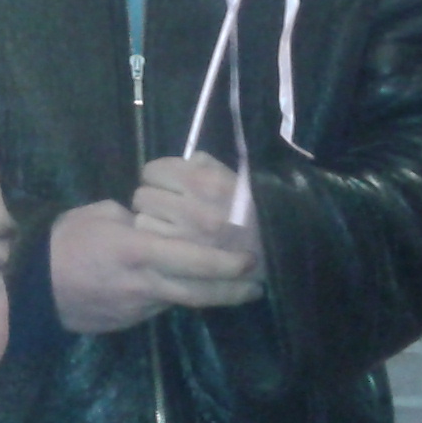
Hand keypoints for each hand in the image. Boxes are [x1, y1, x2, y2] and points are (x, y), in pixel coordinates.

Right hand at [50, 196, 264, 333]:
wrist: (33, 286)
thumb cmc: (65, 239)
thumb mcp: (102, 214)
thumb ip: (137, 220)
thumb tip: (159, 223)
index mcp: (134, 250)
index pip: (190, 259)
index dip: (224, 262)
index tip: (249, 259)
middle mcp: (142, 283)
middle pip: (198, 291)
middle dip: (233, 289)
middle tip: (258, 282)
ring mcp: (137, 306)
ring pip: (184, 301)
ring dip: (213, 296)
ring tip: (239, 288)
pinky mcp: (131, 320)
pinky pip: (163, 306)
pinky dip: (182, 297)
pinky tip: (196, 289)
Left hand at [132, 154, 263, 272]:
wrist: (278, 250)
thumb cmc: (253, 210)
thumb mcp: (233, 178)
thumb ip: (203, 165)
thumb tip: (181, 162)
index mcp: (205, 182)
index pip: (152, 171)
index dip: (157, 177)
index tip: (166, 185)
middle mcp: (193, 208)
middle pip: (143, 196)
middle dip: (152, 200)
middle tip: (167, 208)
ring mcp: (186, 237)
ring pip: (143, 221)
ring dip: (152, 222)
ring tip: (170, 227)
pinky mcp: (183, 260)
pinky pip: (153, 244)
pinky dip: (157, 242)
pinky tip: (171, 243)